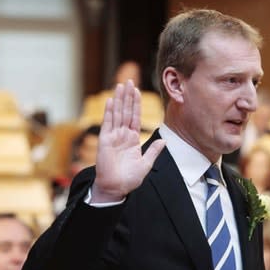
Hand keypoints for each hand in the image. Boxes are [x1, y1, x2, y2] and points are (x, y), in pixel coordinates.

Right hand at [91, 81, 165, 202]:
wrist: (116, 188)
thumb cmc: (130, 179)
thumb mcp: (146, 164)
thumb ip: (154, 151)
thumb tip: (164, 140)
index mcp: (133, 139)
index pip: (135, 117)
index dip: (136, 104)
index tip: (137, 91)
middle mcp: (123, 135)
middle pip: (126, 112)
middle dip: (128, 97)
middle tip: (129, 81)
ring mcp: (113, 136)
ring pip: (117, 114)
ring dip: (119, 100)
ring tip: (120, 85)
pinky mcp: (105, 140)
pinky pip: (107, 123)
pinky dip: (109, 112)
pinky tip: (111, 101)